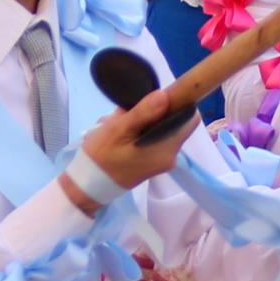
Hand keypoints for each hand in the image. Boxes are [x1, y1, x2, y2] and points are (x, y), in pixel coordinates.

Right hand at [78, 86, 197, 193]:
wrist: (89, 185)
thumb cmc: (101, 157)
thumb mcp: (118, 129)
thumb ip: (143, 112)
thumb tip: (165, 95)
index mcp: (167, 148)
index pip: (190, 118)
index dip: (179, 102)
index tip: (159, 97)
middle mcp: (171, 156)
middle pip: (175, 122)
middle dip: (156, 111)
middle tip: (131, 111)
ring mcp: (163, 161)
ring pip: (162, 128)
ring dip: (146, 121)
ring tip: (122, 121)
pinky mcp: (153, 162)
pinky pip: (154, 139)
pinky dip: (142, 131)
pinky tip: (123, 132)